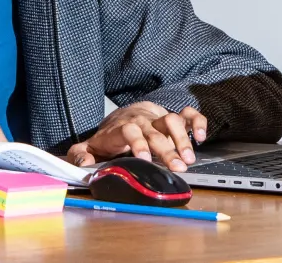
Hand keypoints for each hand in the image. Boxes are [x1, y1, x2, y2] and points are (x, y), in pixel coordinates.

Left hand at [65, 101, 206, 172]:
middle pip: (155, 131)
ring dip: (183, 139)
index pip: (129, 130)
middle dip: (167, 149)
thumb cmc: (109, 136)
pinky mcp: (170, 118)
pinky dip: (197, 122)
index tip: (144, 159)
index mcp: (121, 129)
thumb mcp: (89, 146)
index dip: (137, 143)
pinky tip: (200, 137)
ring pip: (172, 120)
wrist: (122, 116)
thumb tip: (84, 163)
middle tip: (179, 167)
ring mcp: (157, 118)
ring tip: (189, 158)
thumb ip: (80, 155)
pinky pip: (187, 114)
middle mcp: (141, 121)